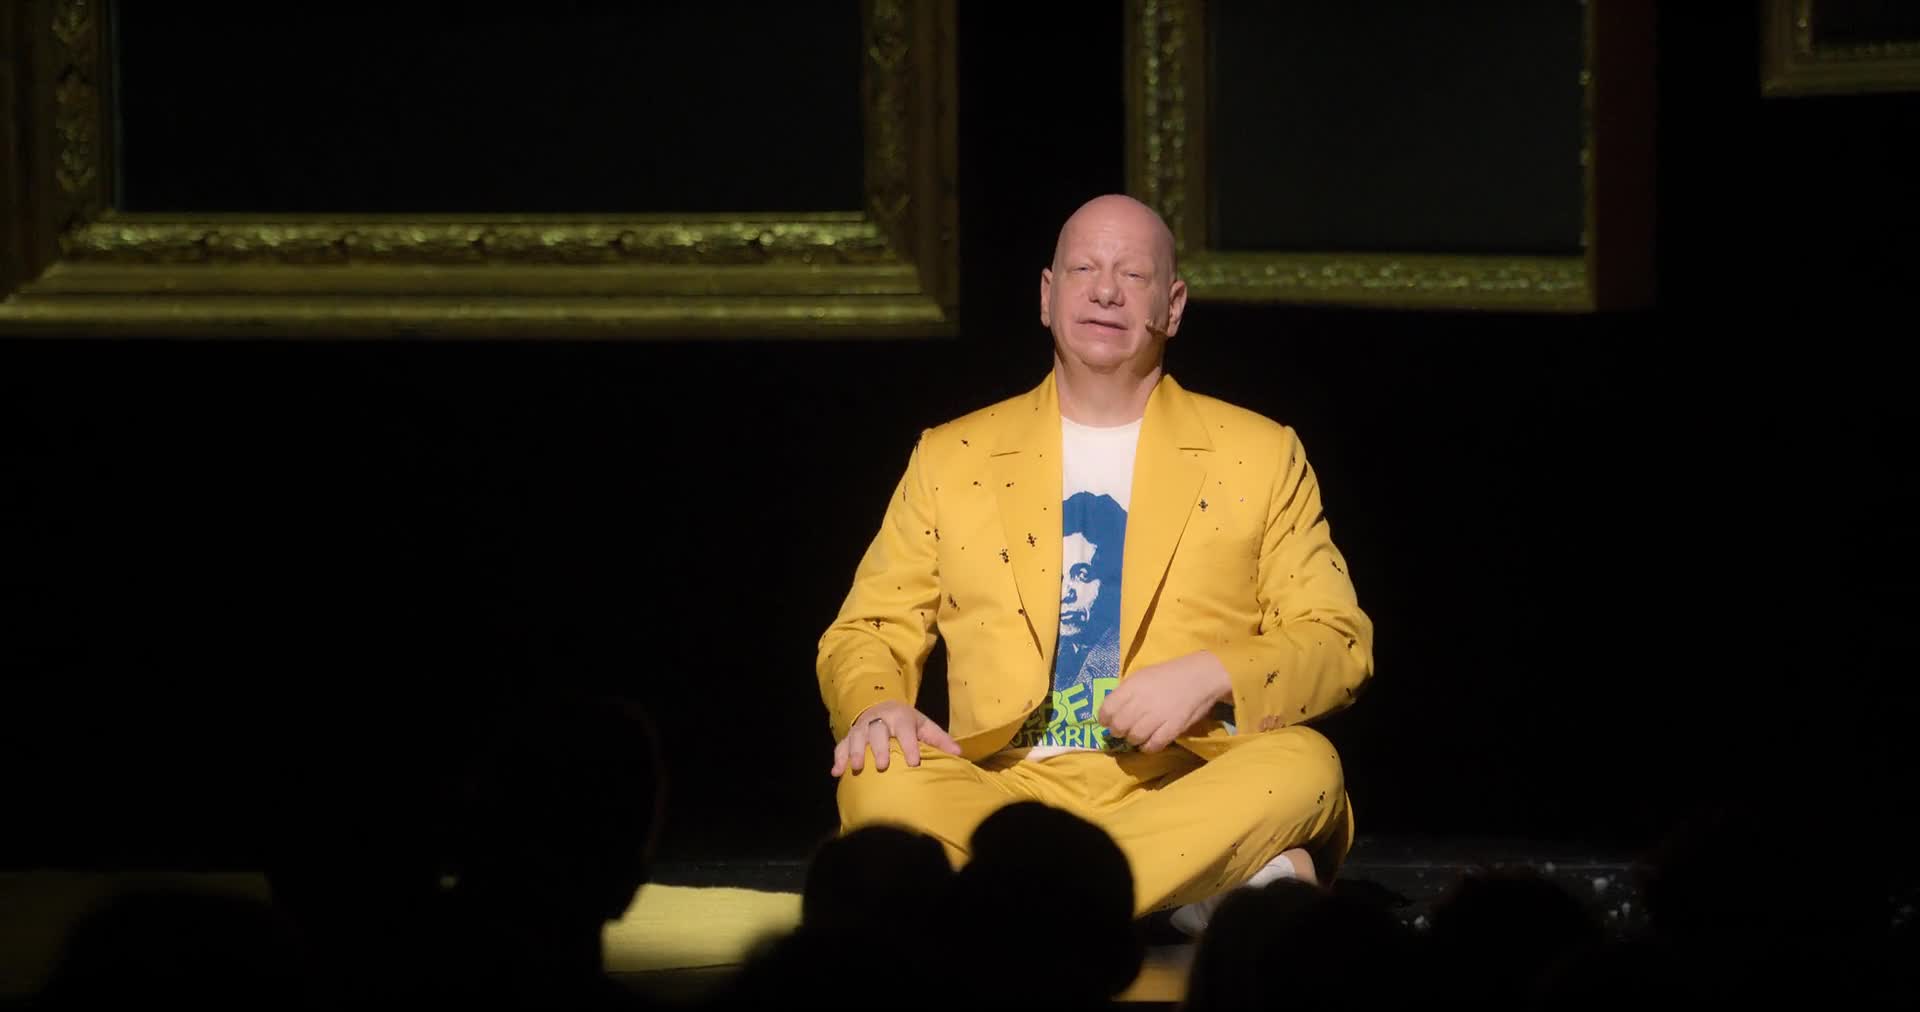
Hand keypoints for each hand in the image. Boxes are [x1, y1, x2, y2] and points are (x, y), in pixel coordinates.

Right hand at [830, 700, 961, 775]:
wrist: (882, 707)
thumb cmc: (907, 722)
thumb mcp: (924, 726)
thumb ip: (939, 739)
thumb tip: (959, 753)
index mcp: (900, 716)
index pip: (905, 730)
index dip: (909, 745)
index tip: (914, 762)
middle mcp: (879, 720)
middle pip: (877, 732)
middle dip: (879, 748)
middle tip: (882, 765)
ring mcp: (862, 728)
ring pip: (856, 738)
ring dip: (856, 752)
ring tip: (857, 768)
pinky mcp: (849, 736)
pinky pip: (841, 746)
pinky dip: (838, 759)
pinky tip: (836, 773)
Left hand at [1097, 651, 1232, 752]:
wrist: (1199, 676)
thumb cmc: (1168, 675)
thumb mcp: (1141, 677)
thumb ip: (1126, 693)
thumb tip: (1110, 711)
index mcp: (1132, 687)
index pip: (1107, 710)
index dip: (1104, 719)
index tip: (1108, 722)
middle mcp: (1142, 702)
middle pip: (1119, 727)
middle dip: (1118, 732)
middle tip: (1124, 731)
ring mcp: (1158, 716)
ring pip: (1134, 738)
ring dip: (1133, 740)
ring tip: (1139, 736)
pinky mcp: (1173, 728)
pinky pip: (1153, 745)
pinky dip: (1148, 747)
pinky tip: (1150, 742)